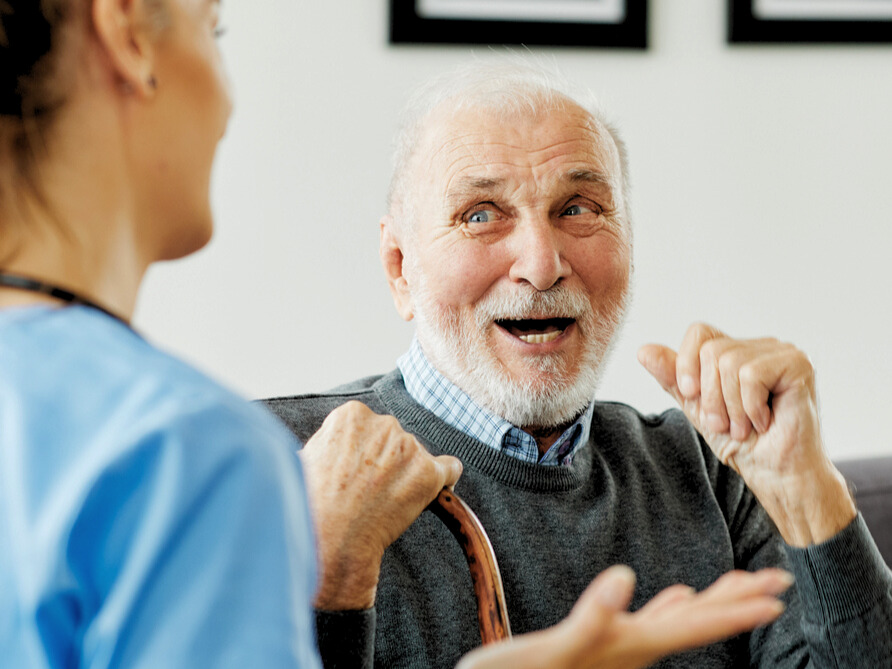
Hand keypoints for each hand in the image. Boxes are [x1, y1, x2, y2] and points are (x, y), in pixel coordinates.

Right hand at [300, 401, 461, 608]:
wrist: (328, 541)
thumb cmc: (309, 506)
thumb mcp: (304, 461)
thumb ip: (326, 446)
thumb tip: (323, 453)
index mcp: (352, 415)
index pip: (370, 428)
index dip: (363, 454)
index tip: (356, 475)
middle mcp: (384, 423)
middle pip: (395, 440)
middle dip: (386, 462)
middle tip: (369, 494)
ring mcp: (409, 447)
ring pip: (418, 457)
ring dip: (408, 476)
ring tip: (384, 505)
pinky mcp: (429, 473)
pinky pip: (450, 469)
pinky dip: (444, 482)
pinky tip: (429, 497)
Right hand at [457, 566, 792, 668]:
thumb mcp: (547, 653)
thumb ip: (588, 620)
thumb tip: (625, 577)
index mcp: (626, 648)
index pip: (692, 626)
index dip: (735, 610)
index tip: (776, 594)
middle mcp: (630, 649)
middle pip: (696, 622)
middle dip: (738, 599)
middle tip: (778, 578)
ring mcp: (617, 649)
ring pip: (677, 621)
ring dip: (711, 601)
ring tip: (741, 585)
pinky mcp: (599, 644)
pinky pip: (648, 622)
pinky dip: (670, 607)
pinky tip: (676, 597)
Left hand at [638, 322, 854, 545]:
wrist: (775, 474)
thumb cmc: (741, 443)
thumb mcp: (696, 408)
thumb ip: (672, 378)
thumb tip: (643, 350)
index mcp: (736, 351)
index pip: (699, 333)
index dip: (687, 363)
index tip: (691, 396)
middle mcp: (760, 346)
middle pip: (712, 351)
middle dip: (711, 397)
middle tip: (726, 424)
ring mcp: (782, 352)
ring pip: (730, 363)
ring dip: (732, 407)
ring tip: (745, 427)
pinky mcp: (798, 364)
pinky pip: (752, 375)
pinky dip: (750, 407)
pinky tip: (765, 422)